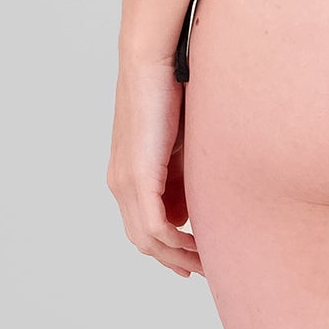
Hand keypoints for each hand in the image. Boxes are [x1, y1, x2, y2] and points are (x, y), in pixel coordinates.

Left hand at [107, 57, 202, 278]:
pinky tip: (199, 248)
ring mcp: (125, 182)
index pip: (145, 226)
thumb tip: (188, 209)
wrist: (152, 58)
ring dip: (179, 256)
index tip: (200, 259)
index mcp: (127, 175)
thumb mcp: (181, 142)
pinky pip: (154, 227)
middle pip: (144, 240)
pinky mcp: (137, 177)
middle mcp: (120, 183)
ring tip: (208, 264)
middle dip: (176, 260)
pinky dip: (177, 244)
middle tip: (206, 271)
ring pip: (148, 240)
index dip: (171, 249)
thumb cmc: (171, 88)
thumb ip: (182, 174)